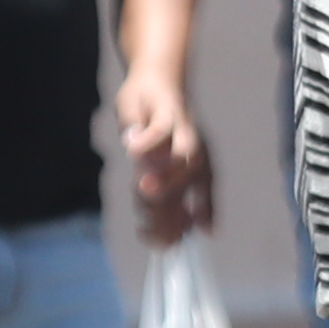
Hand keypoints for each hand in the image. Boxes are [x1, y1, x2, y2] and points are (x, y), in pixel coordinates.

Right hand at [117, 68, 210, 247]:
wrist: (156, 81)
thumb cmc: (158, 129)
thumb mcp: (158, 167)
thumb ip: (161, 196)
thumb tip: (169, 232)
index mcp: (197, 172)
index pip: (195, 208)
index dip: (180, 229)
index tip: (163, 246)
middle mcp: (196, 155)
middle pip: (187, 190)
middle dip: (168, 210)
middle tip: (145, 225)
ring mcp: (184, 133)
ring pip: (182, 161)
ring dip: (165, 177)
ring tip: (143, 188)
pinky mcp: (167, 112)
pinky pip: (160, 131)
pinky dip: (147, 142)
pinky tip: (131, 151)